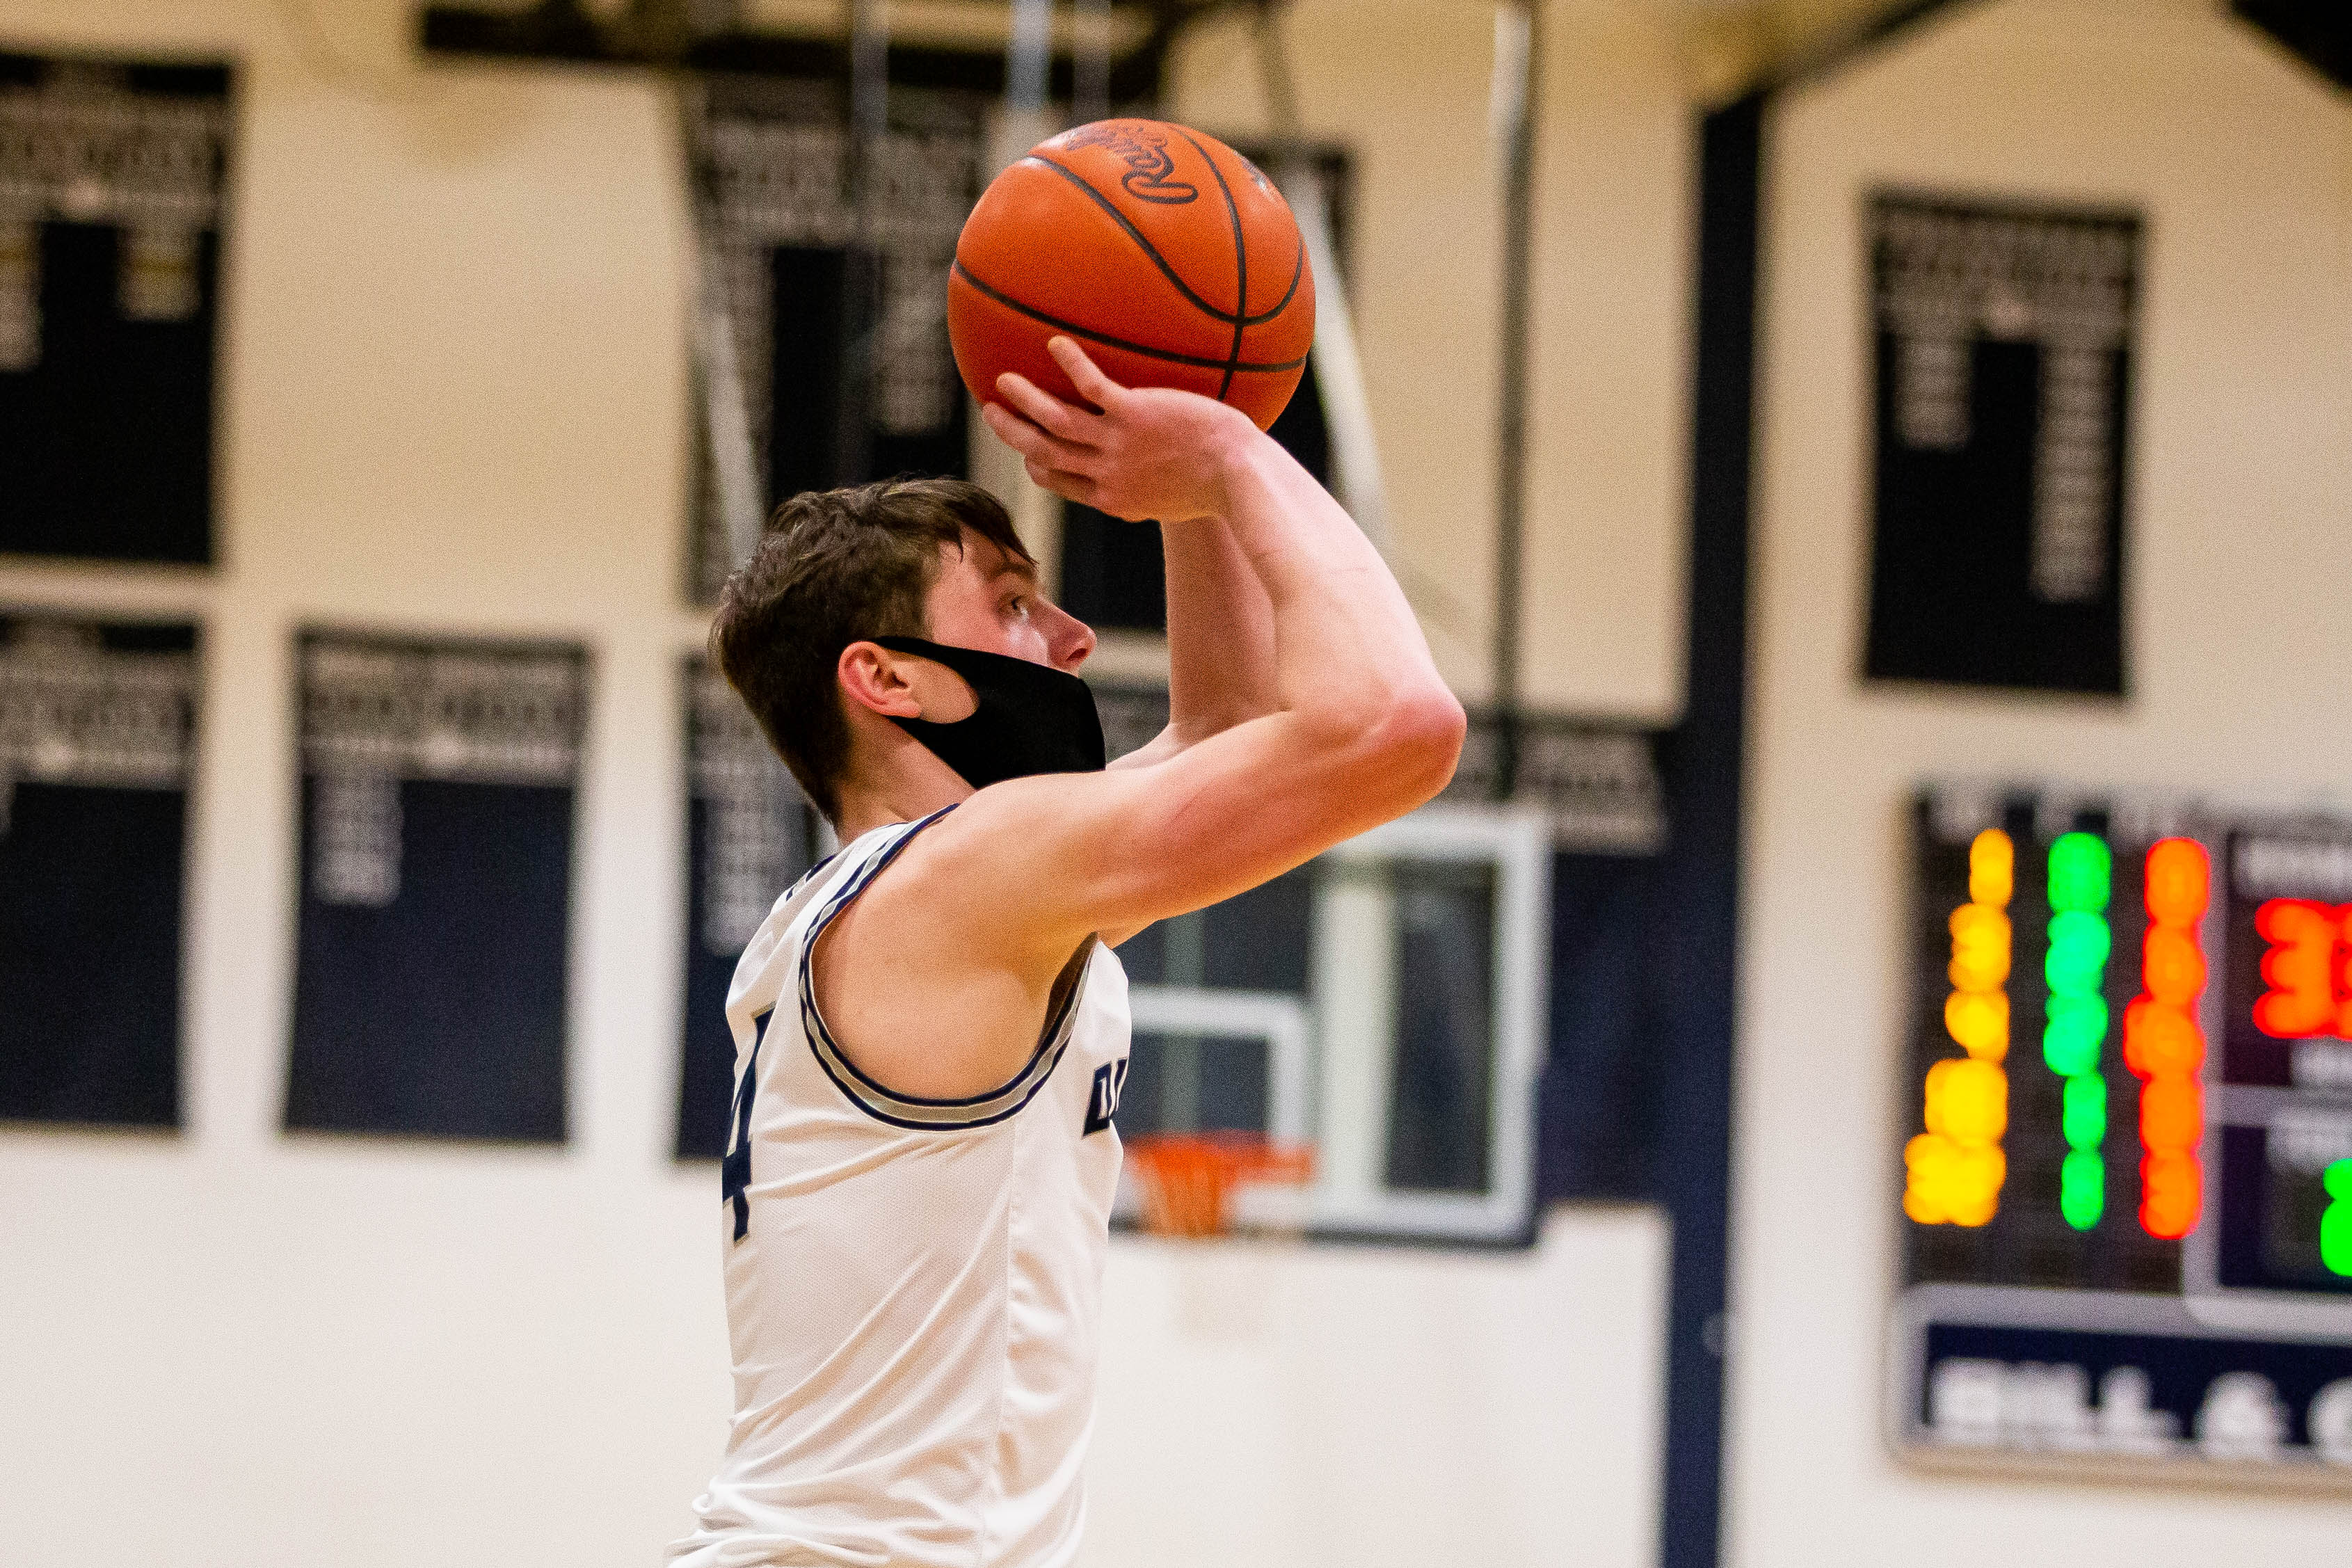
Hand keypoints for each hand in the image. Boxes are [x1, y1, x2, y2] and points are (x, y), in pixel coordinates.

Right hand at [980, 337, 1257, 523]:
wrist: (1240, 478)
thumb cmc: (1221, 487)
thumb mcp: (1175, 500)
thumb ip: (1152, 490)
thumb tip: (1155, 484)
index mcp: (1113, 498)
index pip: (1060, 482)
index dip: (1037, 466)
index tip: (1026, 453)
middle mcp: (1107, 474)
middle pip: (1044, 452)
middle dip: (1013, 433)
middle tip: (990, 411)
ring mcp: (1118, 445)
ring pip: (1055, 421)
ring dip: (1025, 400)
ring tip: (1004, 380)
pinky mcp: (1135, 415)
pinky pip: (1091, 386)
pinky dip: (1070, 365)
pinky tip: (1056, 343)